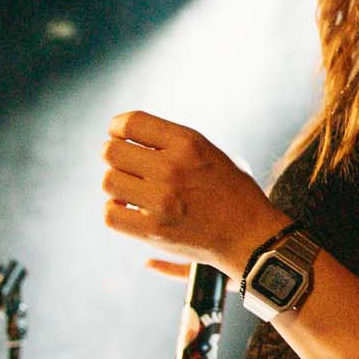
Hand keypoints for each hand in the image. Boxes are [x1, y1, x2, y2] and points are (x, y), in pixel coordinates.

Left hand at [100, 110, 289, 271]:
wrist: (250, 235)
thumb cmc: (230, 191)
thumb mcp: (208, 151)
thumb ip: (170, 142)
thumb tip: (123, 139)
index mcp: (189, 143)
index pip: (131, 122)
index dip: (117, 127)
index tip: (119, 135)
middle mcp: (173, 168)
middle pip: (111, 151)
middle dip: (113, 154)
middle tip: (125, 164)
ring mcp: (162, 201)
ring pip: (108, 181)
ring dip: (116, 183)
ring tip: (131, 187)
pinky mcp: (154, 231)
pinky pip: (111, 213)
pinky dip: (115, 209)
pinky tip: (130, 207)